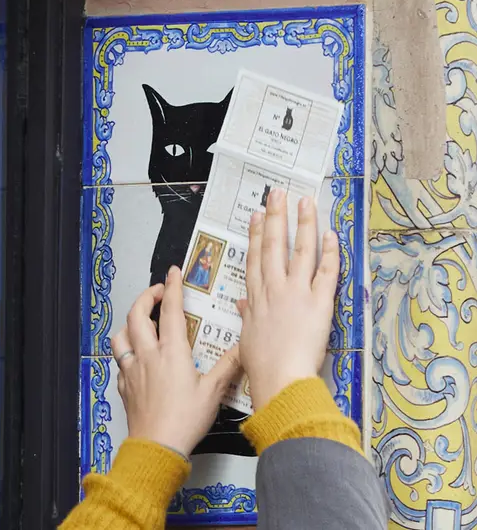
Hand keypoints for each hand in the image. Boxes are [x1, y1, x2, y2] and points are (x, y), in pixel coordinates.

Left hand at [111, 266, 241, 456]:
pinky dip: (125, 351)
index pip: (170, 311)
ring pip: (120, 335)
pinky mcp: (124, 386)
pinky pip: (119, 361)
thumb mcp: (213, 392)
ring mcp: (131, 370)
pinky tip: (135, 357)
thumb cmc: (185, 420)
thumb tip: (242, 347)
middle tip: (157, 292)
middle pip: (137, 315)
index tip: (173, 273)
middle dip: (146, 297)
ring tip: (141, 322)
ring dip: (129, 323)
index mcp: (171, 352)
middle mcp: (147, 355)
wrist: (157, 446)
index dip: (172, 288)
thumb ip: (227, 366)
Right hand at [236, 189, 339, 410]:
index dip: (257, 236)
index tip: (257, 217)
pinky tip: (330, 233)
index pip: (256, 260)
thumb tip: (242, 303)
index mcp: (256, 299)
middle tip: (277, 195)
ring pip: (300, 251)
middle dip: (276, 218)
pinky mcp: (319, 302)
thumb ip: (248, 316)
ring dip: (303, 224)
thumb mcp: (247, 338)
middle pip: (274, 247)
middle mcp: (274, 289)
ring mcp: (296, 293)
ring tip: (305, 202)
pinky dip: (329, 252)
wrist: (280, 377)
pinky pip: (326, 272)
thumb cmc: (262, 365)